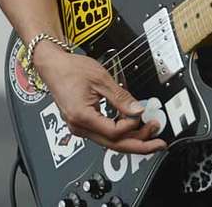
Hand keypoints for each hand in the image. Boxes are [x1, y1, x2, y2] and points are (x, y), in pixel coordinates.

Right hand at [33, 44, 166, 154]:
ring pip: (110, 142)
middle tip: (158, 142)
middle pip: (114, 145)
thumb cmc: (71, 69)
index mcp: (82, 117)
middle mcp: (79, 127)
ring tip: (150, 134)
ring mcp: (80, 128)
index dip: (131, 125)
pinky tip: (133, 128)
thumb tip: (138, 111)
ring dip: (131, 139)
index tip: (143, 115)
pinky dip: (120, 133)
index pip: (114, 132)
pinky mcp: (82, 124)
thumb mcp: (101, 79)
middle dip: (139, 145)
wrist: (53, 66)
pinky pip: (104, 134)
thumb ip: (121, 97)